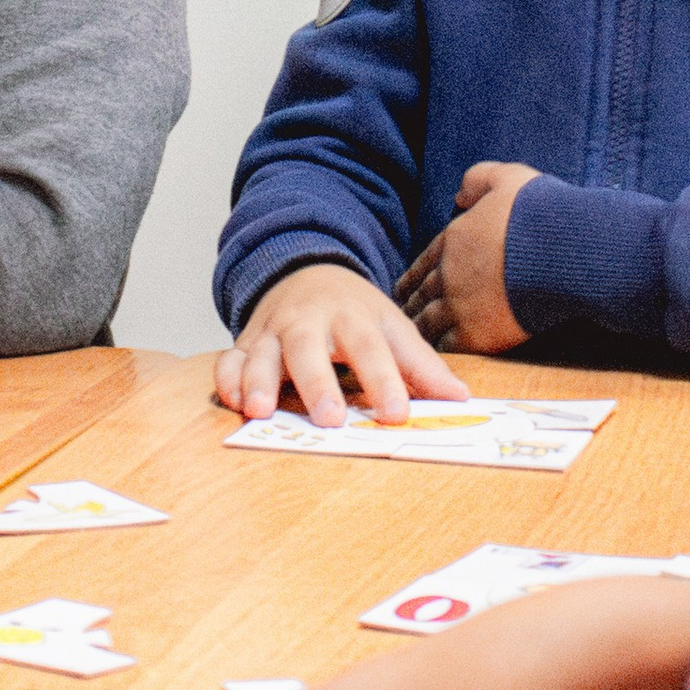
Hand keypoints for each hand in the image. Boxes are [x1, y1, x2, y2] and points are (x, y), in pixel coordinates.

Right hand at [214, 265, 468, 427]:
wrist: (307, 271)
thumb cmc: (354, 311)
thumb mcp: (391, 326)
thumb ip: (421, 365)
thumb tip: (461, 398)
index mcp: (352, 318)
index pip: (370, 350)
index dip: (385, 382)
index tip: (397, 415)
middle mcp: (309, 322)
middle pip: (310, 350)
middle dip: (317, 384)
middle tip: (329, 419)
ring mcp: (274, 332)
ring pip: (263, 353)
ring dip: (259, 380)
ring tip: (260, 411)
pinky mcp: (247, 343)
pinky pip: (230, 359)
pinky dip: (228, 378)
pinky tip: (233, 402)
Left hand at [395, 163, 538, 355]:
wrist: (564, 251)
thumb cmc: (540, 212)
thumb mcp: (506, 178)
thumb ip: (478, 180)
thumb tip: (459, 196)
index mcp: (452, 241)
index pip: (421, 265)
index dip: (411, 279)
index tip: (403, 290)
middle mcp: (448, 274)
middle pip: (420, 296)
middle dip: (411, 307)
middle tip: (403, 318)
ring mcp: (459, 306)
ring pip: (426, 323)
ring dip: (420, 330)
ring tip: (415, 340)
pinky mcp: (478, 335)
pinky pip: (447, 346)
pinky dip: (440, 350)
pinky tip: (437, 356)